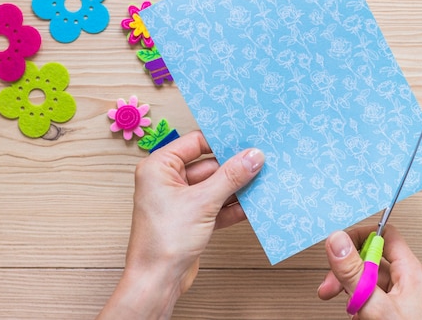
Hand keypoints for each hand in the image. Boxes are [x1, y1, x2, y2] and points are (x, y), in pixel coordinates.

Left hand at [98, 130, 264, 319]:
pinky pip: (216, 205)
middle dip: (234, 167)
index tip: (246, 139)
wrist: (157, 281)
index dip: (220, 141)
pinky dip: (233, 206)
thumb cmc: (164, 240)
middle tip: (261, 161)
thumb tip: (253, 156)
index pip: (195, 143)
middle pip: (209, 165)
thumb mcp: (203, 202)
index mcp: (159, 167)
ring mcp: (181, 201)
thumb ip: (230, 177)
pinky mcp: (192, 219)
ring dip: (237, 187)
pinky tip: (254, 204)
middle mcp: (168, 181)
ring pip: (215, 186)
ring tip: (263, 181)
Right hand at [318, 225, 421, 319]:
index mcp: (412, 273)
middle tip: (330, 286)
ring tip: (347, 310)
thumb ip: (354, 272)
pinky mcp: (400, 315)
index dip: (360, 237)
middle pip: (374, 261)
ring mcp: (406, 301)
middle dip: (348, 272)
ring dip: (353, 293)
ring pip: (372, 283)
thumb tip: (338, 241)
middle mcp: (411, 283)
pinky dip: (362, 308)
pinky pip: (376, 301)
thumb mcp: (374, 306)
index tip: (339, 249)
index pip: (386, 235)